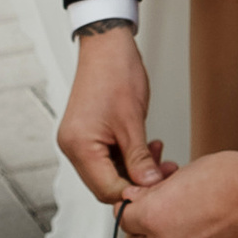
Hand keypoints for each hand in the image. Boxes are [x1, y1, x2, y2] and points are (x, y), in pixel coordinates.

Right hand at [58, 30, 166, 207]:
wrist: (107, 44)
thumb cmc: (115, 72)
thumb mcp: (132, 121)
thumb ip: (140, 159)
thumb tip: (151, 186)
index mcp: (79, 145)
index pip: (107, 189)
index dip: (135, 193)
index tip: (159, 190)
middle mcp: (73, 146)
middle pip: (106, 184)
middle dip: (137, 182)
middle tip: (164, 173)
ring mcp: (79, 140)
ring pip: (109, 171)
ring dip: (135, 169)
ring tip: (159, 157)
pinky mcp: (87, 134)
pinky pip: (108, 157)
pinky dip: (128, 157)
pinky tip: (147, 148)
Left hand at [117, 150, 237, 237]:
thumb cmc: (229, 179)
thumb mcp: (181, 174)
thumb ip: (153, 192)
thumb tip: (140, 199)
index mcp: (154, 218)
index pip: (123, 219)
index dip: (130, 206)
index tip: (137, 201)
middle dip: (135, 236)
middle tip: (145, 219)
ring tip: (171, 223)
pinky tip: (191, 230)